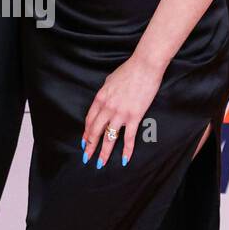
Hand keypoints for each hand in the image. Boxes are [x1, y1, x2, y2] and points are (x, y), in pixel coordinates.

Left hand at [82, 52, 166, 168]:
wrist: (144, 66)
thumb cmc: (128, 71)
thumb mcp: (109, 81)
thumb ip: (104, 94)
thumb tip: (103, 102)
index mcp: (100, 98)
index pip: (90, 120)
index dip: (86, 133)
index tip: (84, 142)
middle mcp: (107, 108)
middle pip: (95, 131)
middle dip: (90, 146)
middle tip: (86, 157)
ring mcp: (120, 114)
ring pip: (109, 138)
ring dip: (104, 152)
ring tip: (100, 163)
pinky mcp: (134, 116)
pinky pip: (129, 137)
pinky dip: (127, 150)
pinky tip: (125, 159)